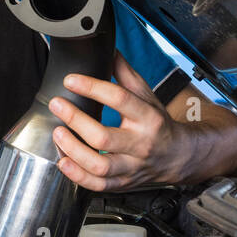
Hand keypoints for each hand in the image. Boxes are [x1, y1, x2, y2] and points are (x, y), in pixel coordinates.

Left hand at [47, 51, 185, 191]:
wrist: (179, 156)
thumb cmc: (159, 124)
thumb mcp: (148, 96)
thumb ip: (126, 75)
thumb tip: (109, 50)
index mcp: (148, 117)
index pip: (119, 100)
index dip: (92, 88)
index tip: (70, 80)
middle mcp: (141, 144)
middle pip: (104, 137)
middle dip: (76, 120)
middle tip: (57, 105)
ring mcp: (132, 167)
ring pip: (100, 166)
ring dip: (73, 151)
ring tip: (57, 134)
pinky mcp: (123, 183)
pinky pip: (98, 185)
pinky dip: (78, 176)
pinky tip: (64, 161)